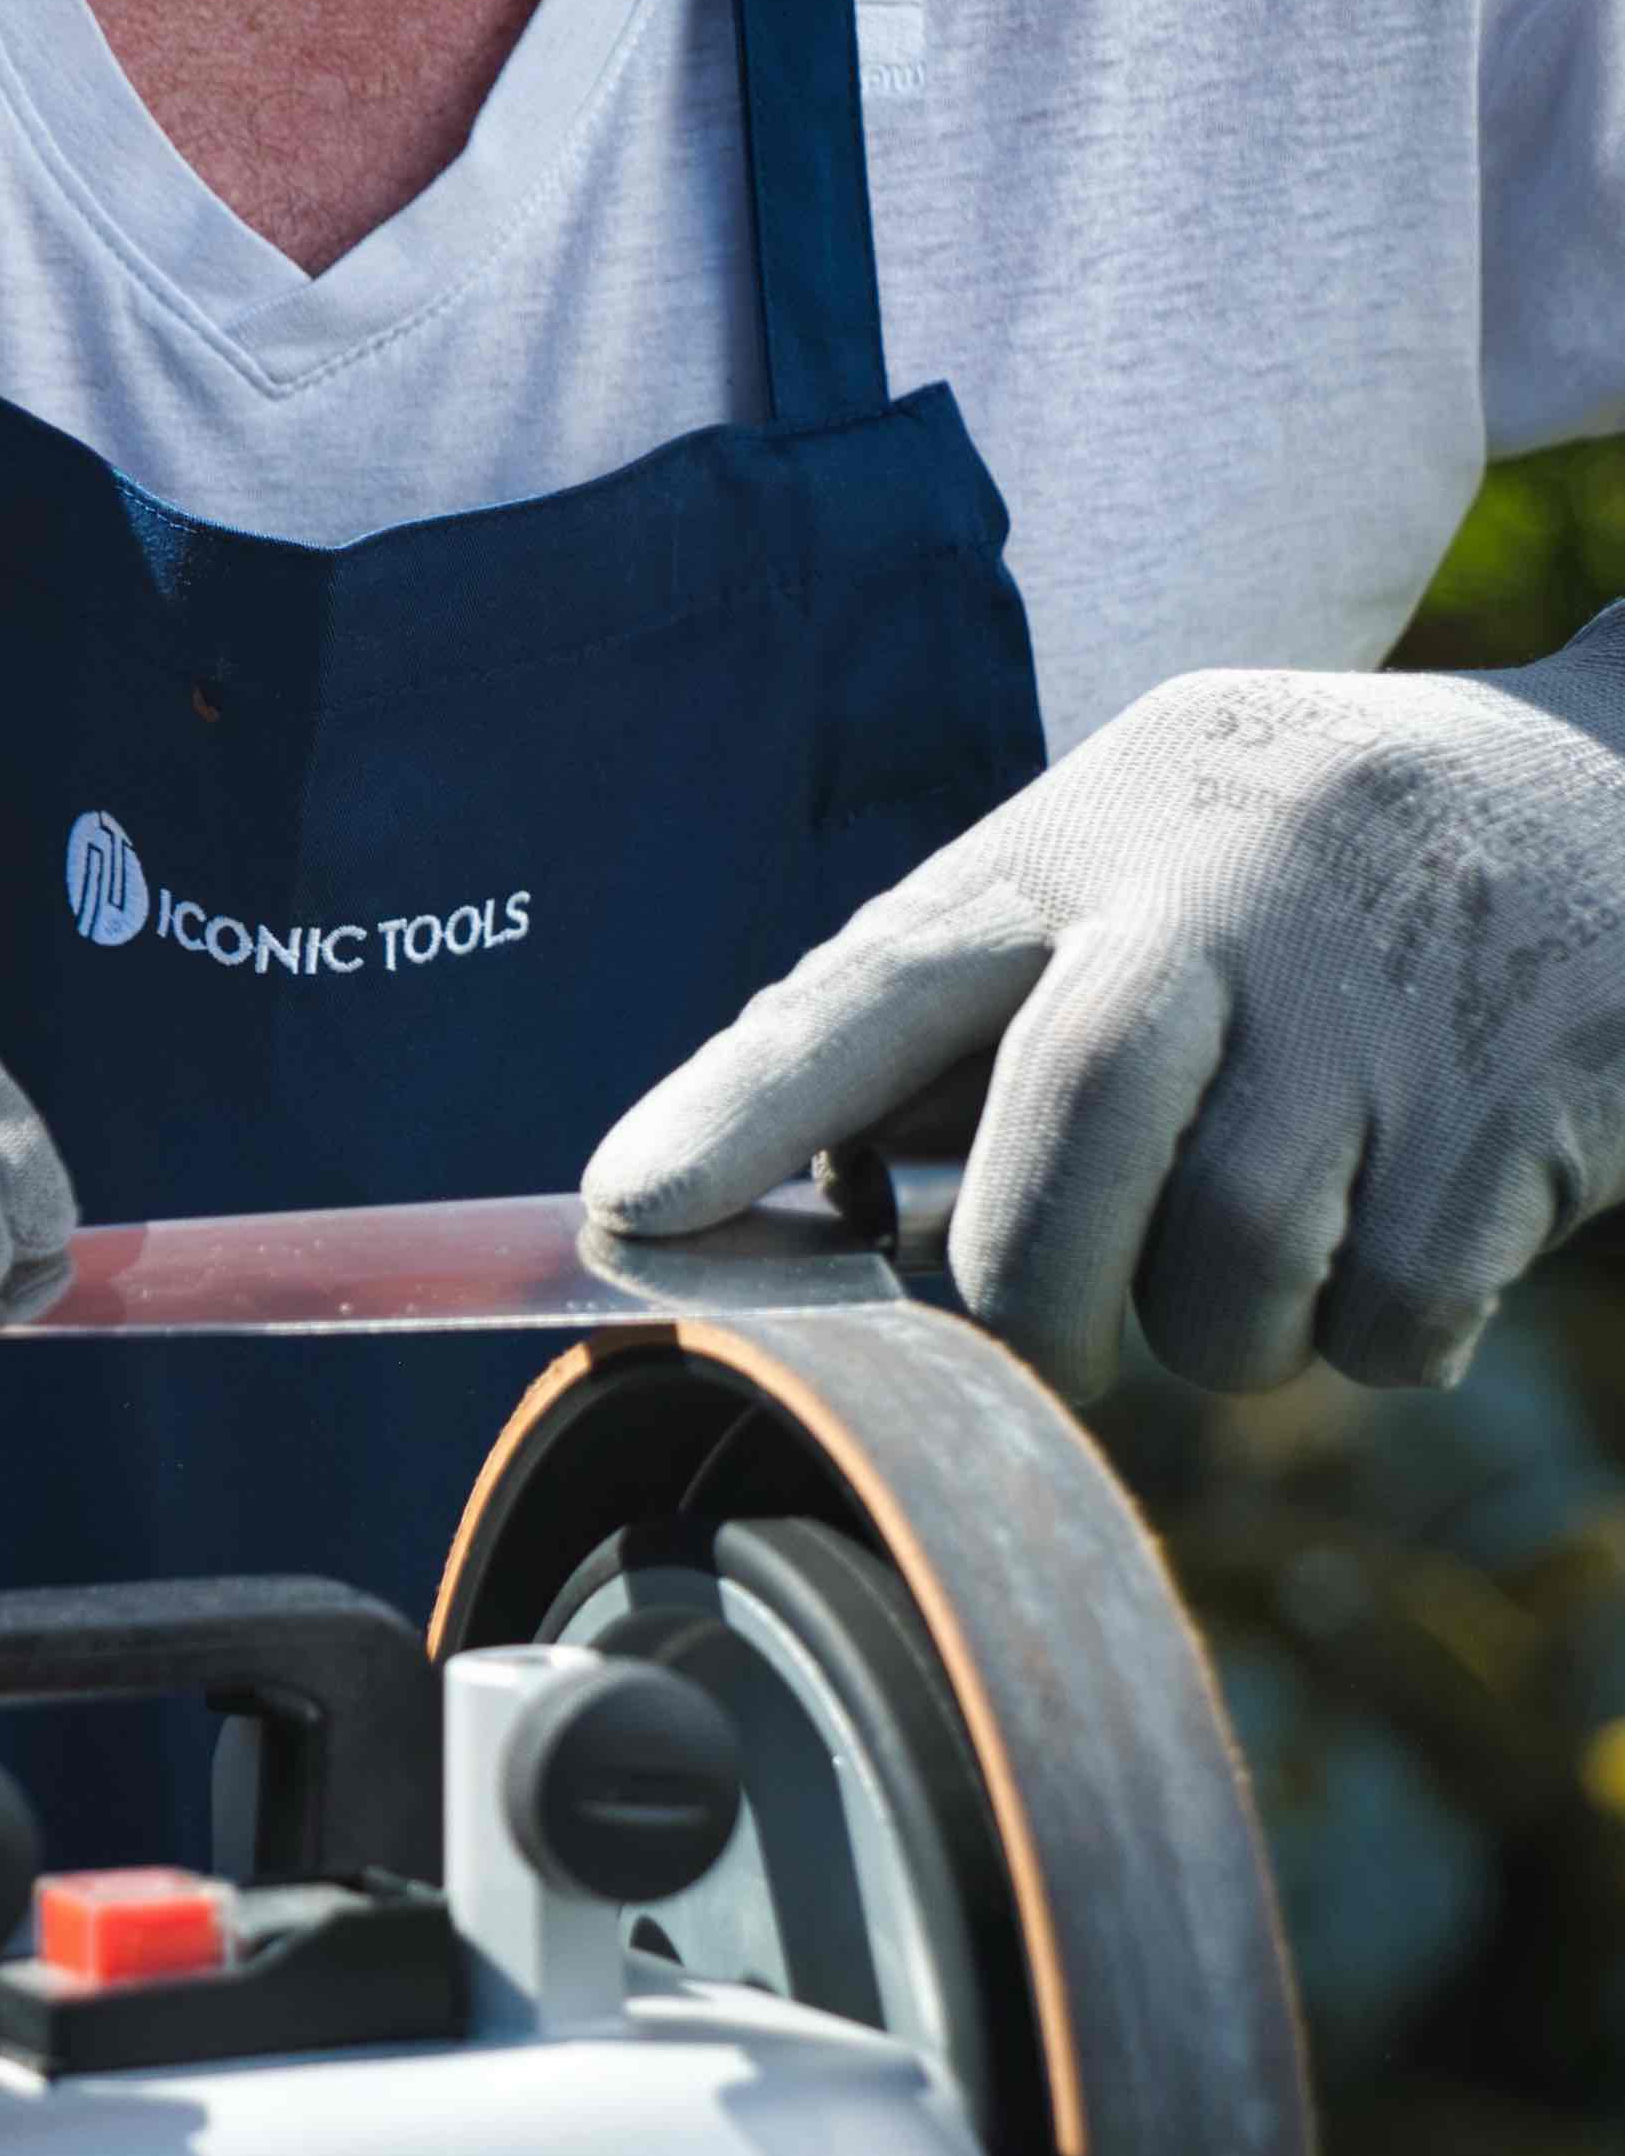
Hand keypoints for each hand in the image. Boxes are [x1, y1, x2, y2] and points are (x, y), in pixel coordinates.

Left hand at [581, 618, 1624, 1395]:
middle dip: (1034, 1298)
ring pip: (1223, 1273)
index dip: (744, 1105)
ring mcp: (1391, 984)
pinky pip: (1388, 1318)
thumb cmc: (1337, 881)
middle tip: (1053, 1337)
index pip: (884, 972)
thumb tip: (781, 1193)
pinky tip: (1432, 1223)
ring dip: (1229, 1326)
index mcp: (1107, 819)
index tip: (622, 1209)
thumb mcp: (1156, 863)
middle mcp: (1235, 879)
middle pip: (1057, 1157)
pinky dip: (1386, 1332)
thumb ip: (981, 1004)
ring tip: (1290, 1233)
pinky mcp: (1537, 1093)